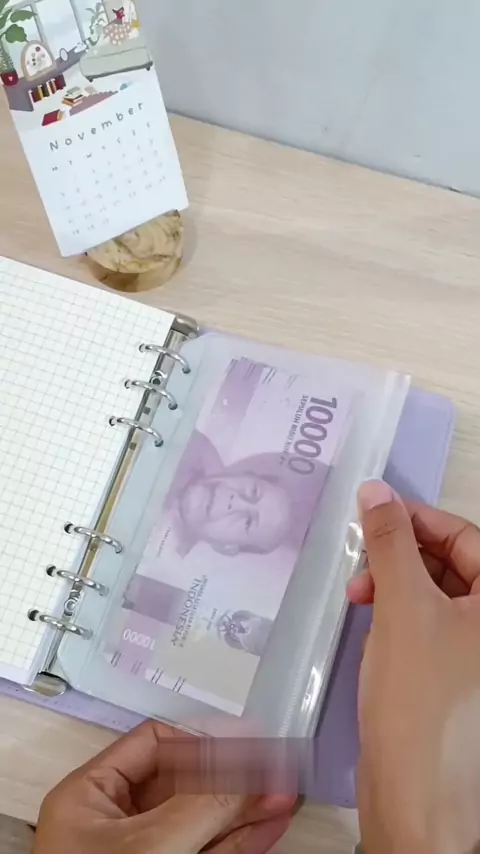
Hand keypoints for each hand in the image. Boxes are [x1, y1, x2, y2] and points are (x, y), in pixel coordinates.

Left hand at [33, 721, 294, 853]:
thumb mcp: (152, 847)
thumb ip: (204, 805)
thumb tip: (248, 772)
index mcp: (91, 797)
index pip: (154, 744)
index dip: (202, 740)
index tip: (247, 740)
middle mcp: (116, 824)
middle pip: (185, 783)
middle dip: (234, 776)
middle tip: (274, 765)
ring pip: (204, 820)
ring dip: (246, 807)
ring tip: (284, 792)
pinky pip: (210, 852)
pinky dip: (241, 839)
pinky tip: (269, 823)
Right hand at [347, 481, 479, 853]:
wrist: (413, 794)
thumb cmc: (420, 704)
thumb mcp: (403, 608)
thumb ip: (389, 544)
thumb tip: (376, 492)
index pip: (466, 537)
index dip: (419, 519)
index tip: (376, 510)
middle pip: (452, 563)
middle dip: (402, 554)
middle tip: (362, 557)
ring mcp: (473, 653)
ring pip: (435, 594)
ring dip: (394, 583)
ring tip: (359, 594)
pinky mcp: (451, 674)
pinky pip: (426, 624)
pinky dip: (396, 613)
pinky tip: (370, 619)